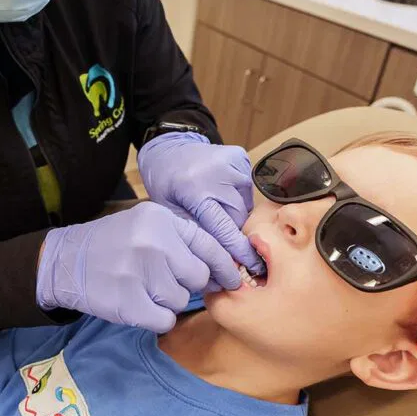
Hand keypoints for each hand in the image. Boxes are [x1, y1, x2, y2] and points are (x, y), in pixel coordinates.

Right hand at [36, 202, 241, 332]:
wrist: (65, 261)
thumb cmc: (112, 244)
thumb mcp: (145, 225)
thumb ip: (181, 238)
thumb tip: (223, 266)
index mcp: (161, 220)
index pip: (209, 245)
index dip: (225, 266)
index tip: (232, 279)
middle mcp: (153, 243)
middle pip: (199, 276)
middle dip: (187, 283)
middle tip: (163, 281)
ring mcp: (139, 273)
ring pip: (181, 300)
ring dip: (167, 301)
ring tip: (143, 289)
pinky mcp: (128, 303)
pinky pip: (165, 320)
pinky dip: (156, 318)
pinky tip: (139, 305)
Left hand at [138, 132, 263, 273]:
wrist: (168, 149)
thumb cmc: (166, 183)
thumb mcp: (171, 212)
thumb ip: (196, 234)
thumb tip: (221, 259)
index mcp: (194, 189)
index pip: (224, 227)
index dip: (238, 249)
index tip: (251, 266)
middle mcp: (217, 173)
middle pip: (238, 217)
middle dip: (233, 231)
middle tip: (220, 234)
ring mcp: (231, 162)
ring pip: (245, 204)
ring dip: (235, 213)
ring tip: (215, 207)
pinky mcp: (240, 157)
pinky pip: (247, 189)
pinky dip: (238, 197)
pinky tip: (221, 192)